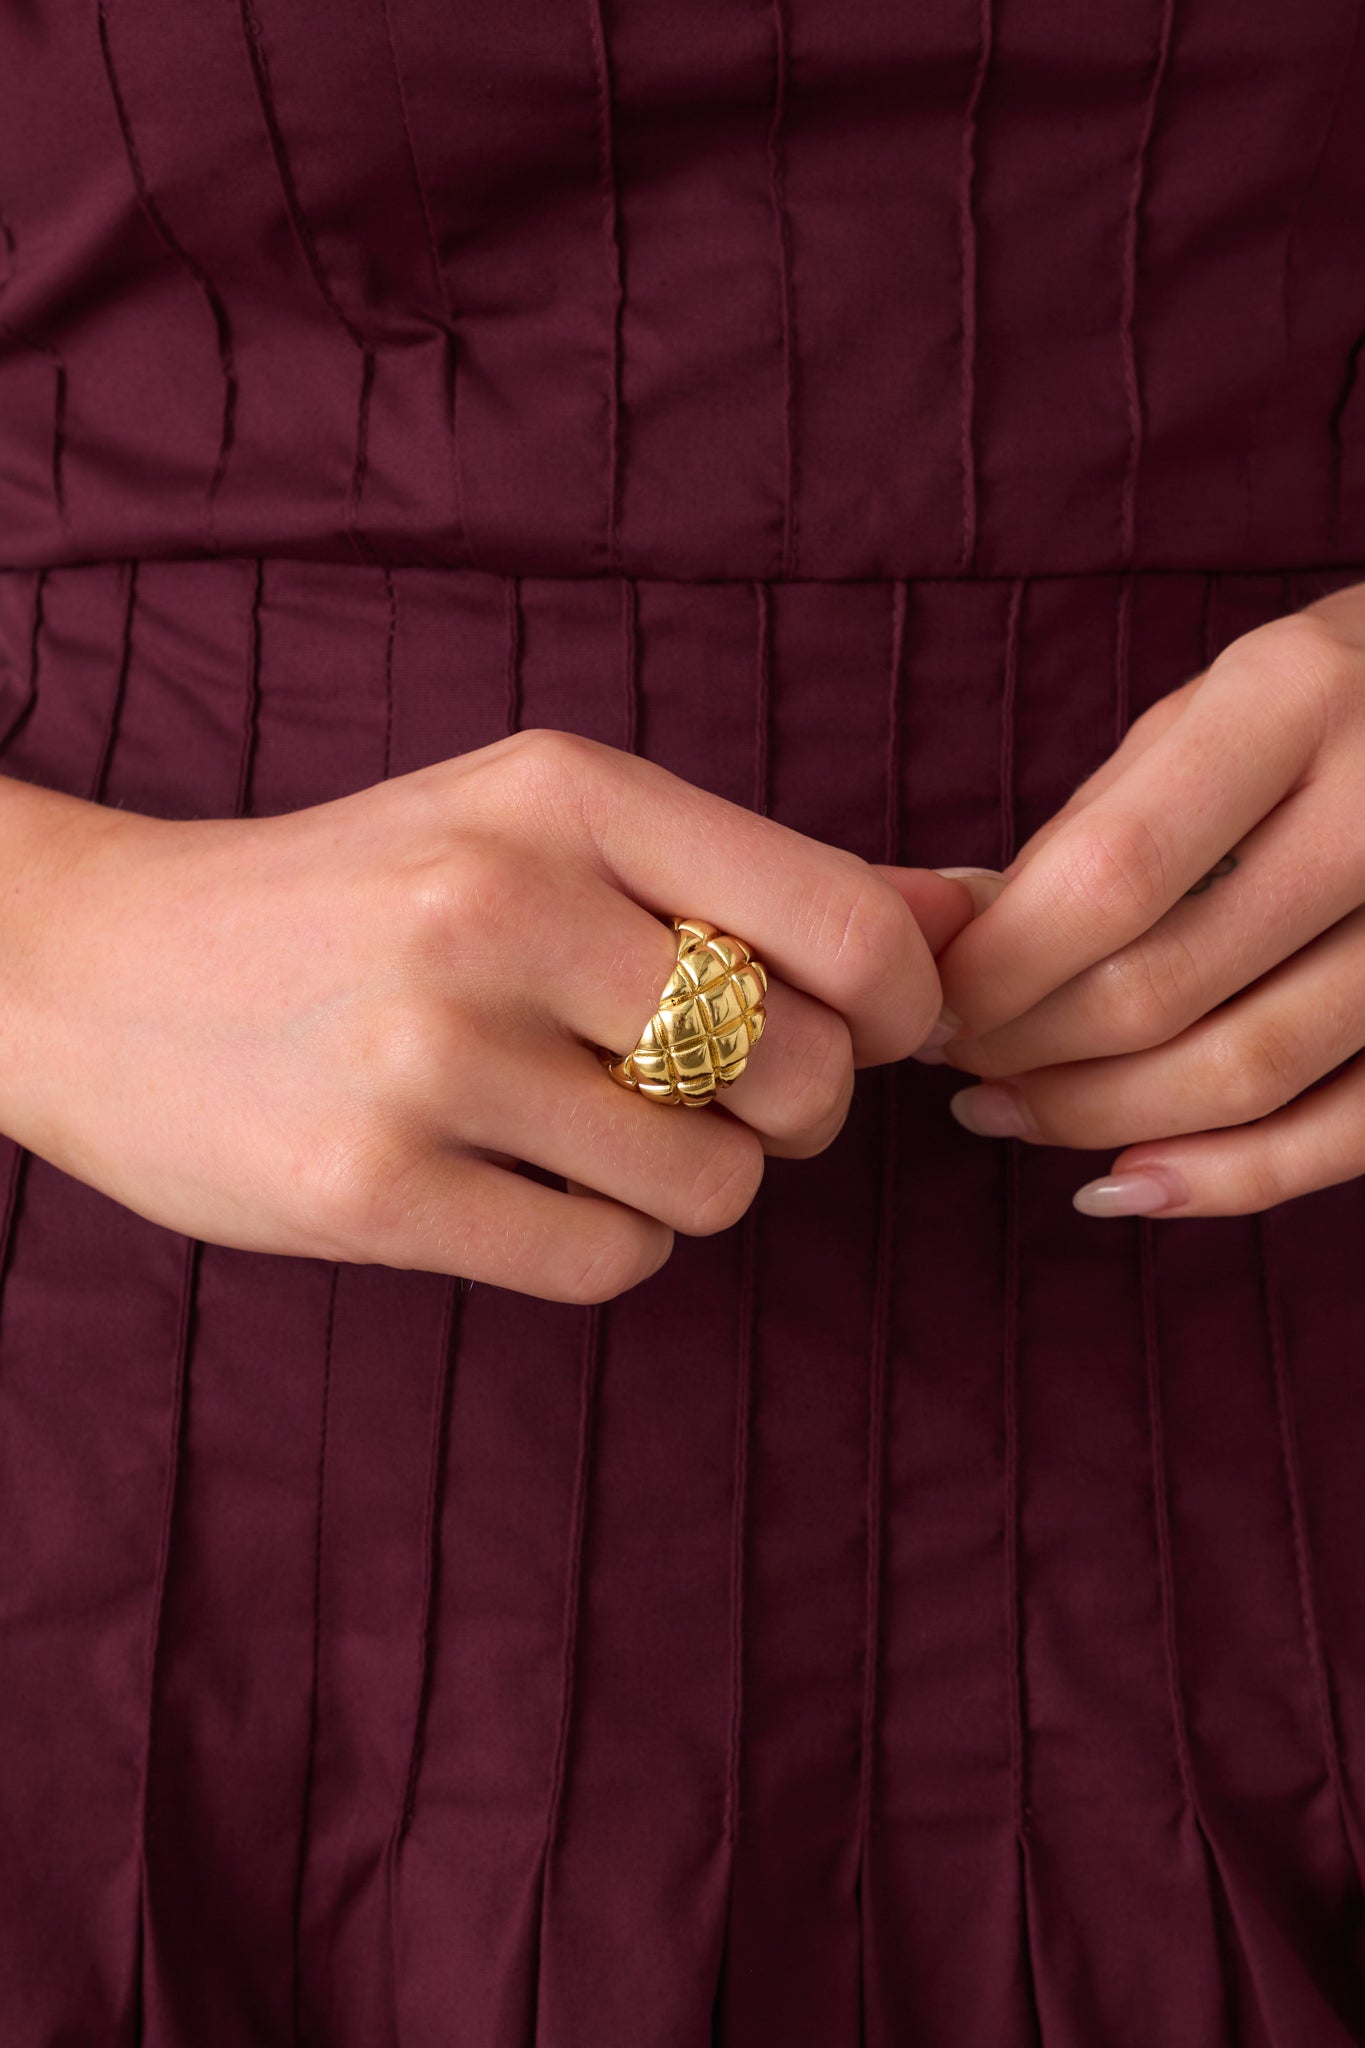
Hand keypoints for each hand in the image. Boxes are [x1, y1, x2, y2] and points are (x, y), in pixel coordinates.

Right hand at [0, 732, 967, 1301]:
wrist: (95, 969)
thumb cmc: (357, 894)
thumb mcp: (541, 826)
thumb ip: (758, 868)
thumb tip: (971, 913)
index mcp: (561, 792)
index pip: (844, 925)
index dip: (906, 1008)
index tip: (876, 1033)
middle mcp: (500, 906)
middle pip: (804, 1073)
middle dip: (797, 1109)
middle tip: (720, 1091)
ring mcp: (429, 1054)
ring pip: (717, 1184)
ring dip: (697, 1181)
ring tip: (598, 1131)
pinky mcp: (372, 1190)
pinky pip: (611, 1260)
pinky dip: (610, 1239)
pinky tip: (531, 1186)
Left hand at [917, 586, 1364, 1218]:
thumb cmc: (1323, 708)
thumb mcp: (1205, 714)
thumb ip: (1090, 825)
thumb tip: (952, 936)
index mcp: (1296, 699)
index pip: (1112, 874)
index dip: (1000, 964)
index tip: (931, 998)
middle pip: (1167, 986)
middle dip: (1029, 1047)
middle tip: (958, 1060)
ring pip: (1247, 1074)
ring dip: (1098, 1117)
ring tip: (1006, 1111)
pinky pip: (1344, 1134)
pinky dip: (1228, 1180)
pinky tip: (1124, 1181)